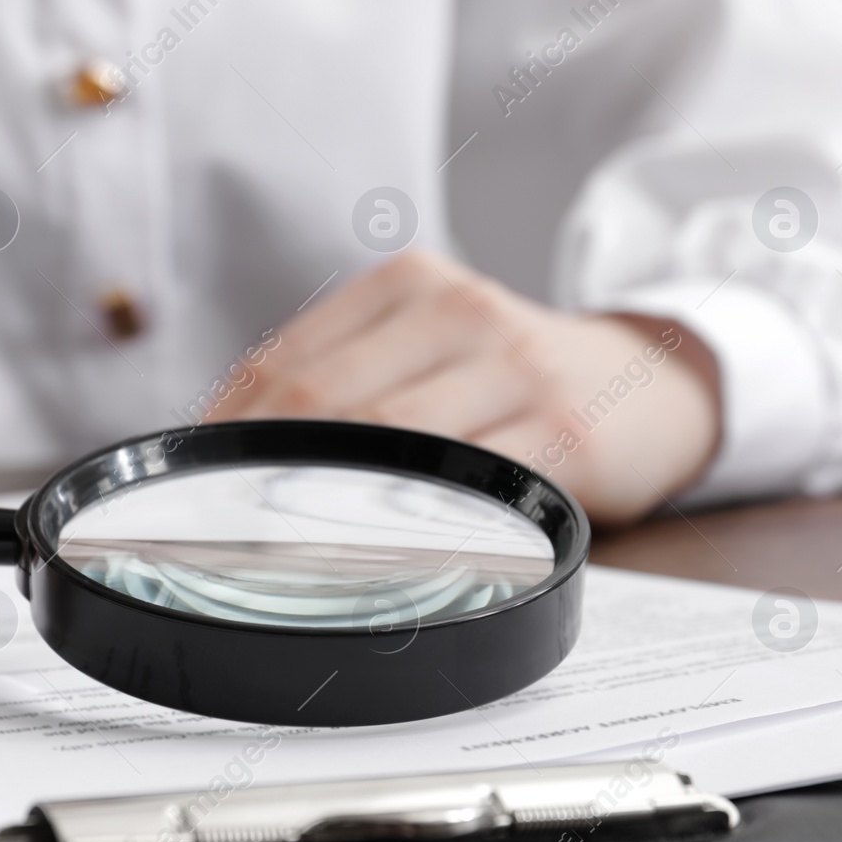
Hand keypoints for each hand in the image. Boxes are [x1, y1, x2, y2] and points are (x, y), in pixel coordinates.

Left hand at [211, 251, 720, 524]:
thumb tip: (226, 445)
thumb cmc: (515, 378)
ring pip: (382, 443)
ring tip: (269, 553)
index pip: (280, 362)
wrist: (653, 383)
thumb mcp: (430, 346)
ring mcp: (514, 367)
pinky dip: (405, 527)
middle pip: (318, 401)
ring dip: (316, 506)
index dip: (221, 431)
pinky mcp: (562, 434)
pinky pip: (464, 489)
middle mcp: (457, 310)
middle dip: (254, 473)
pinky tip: (370, 556)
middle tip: (214, 534)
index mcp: (407, 285)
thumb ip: (346, 376)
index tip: (188, 484)